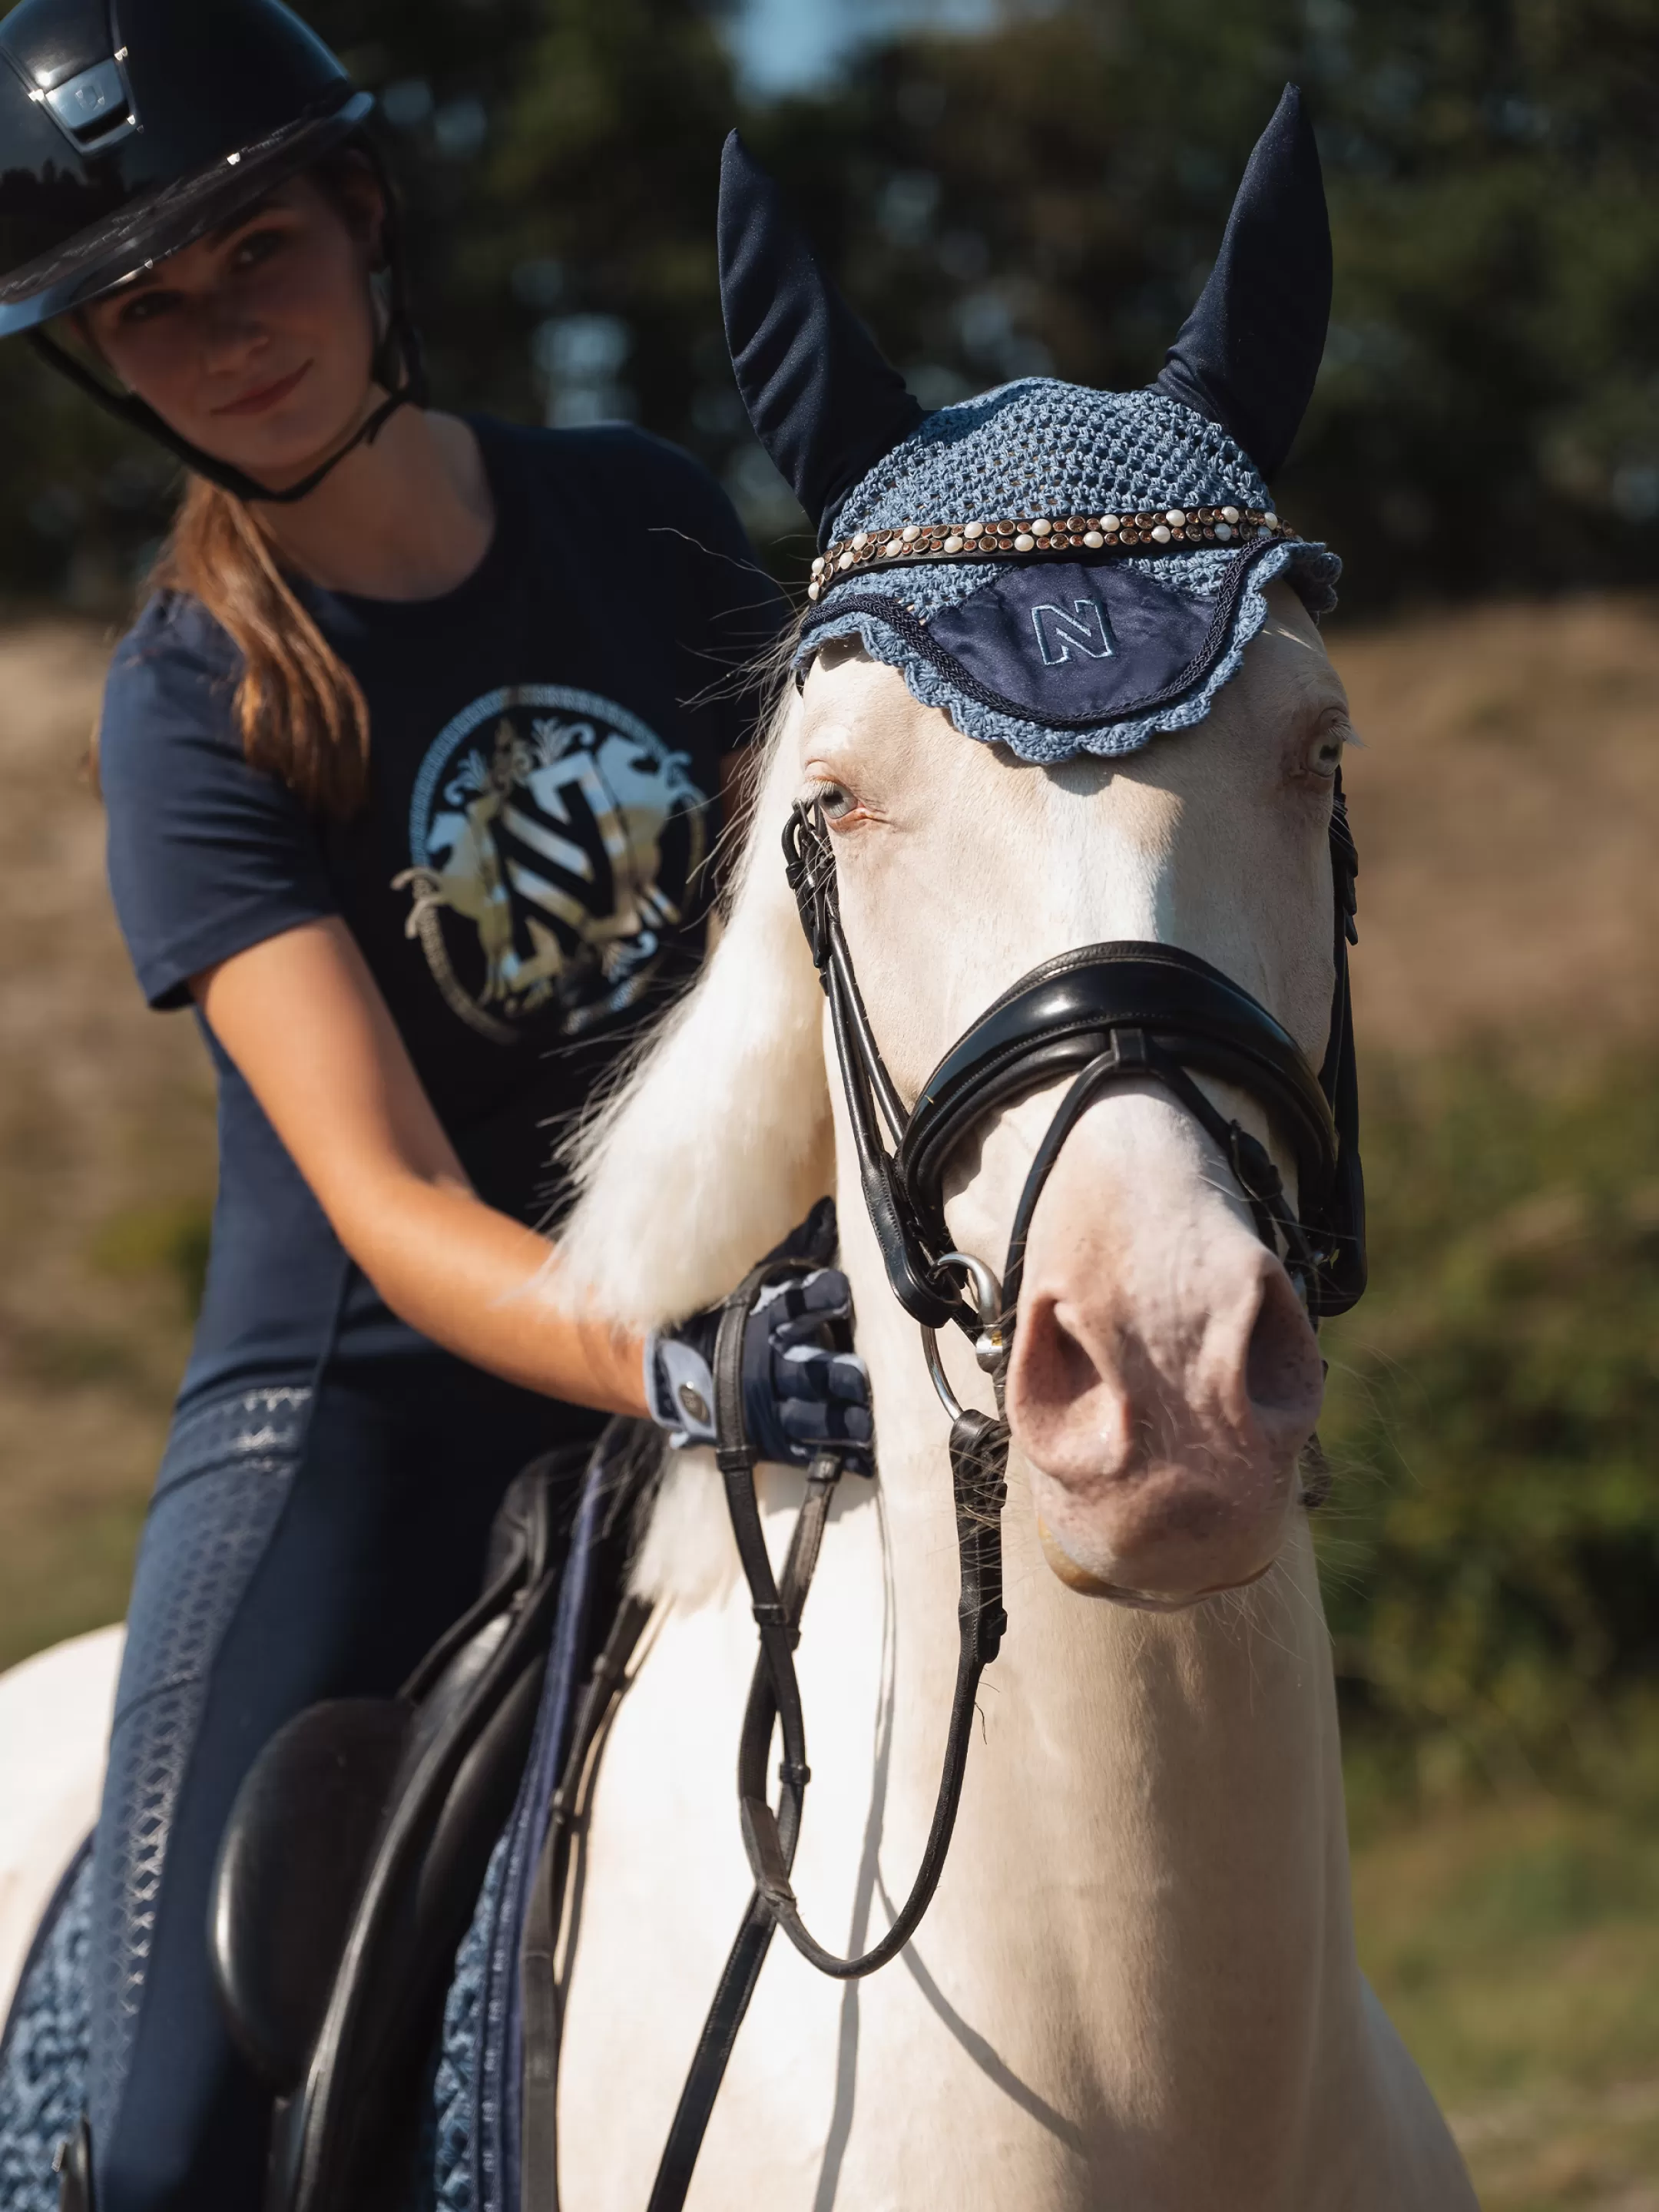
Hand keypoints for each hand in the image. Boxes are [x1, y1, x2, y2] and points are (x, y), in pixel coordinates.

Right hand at [645, 1227, 872, 1473]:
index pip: (792, 1305)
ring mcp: (774, 1410)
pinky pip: (812, 1451)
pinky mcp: (781, 1442)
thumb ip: (798, 1249)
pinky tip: (869, 1455)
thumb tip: (828, 1210)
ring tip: (871, 1421)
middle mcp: (769, 1367)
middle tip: (861, 1374)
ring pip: (811, 1418)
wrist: (686, 1377)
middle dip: (833, 1374)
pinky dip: (842, 1455)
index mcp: (764, 1321)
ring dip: (842, 1421)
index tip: (843, 1290)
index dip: (818, 1296)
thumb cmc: (739, 1319)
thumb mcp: (760, 1281)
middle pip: (804, 1370)